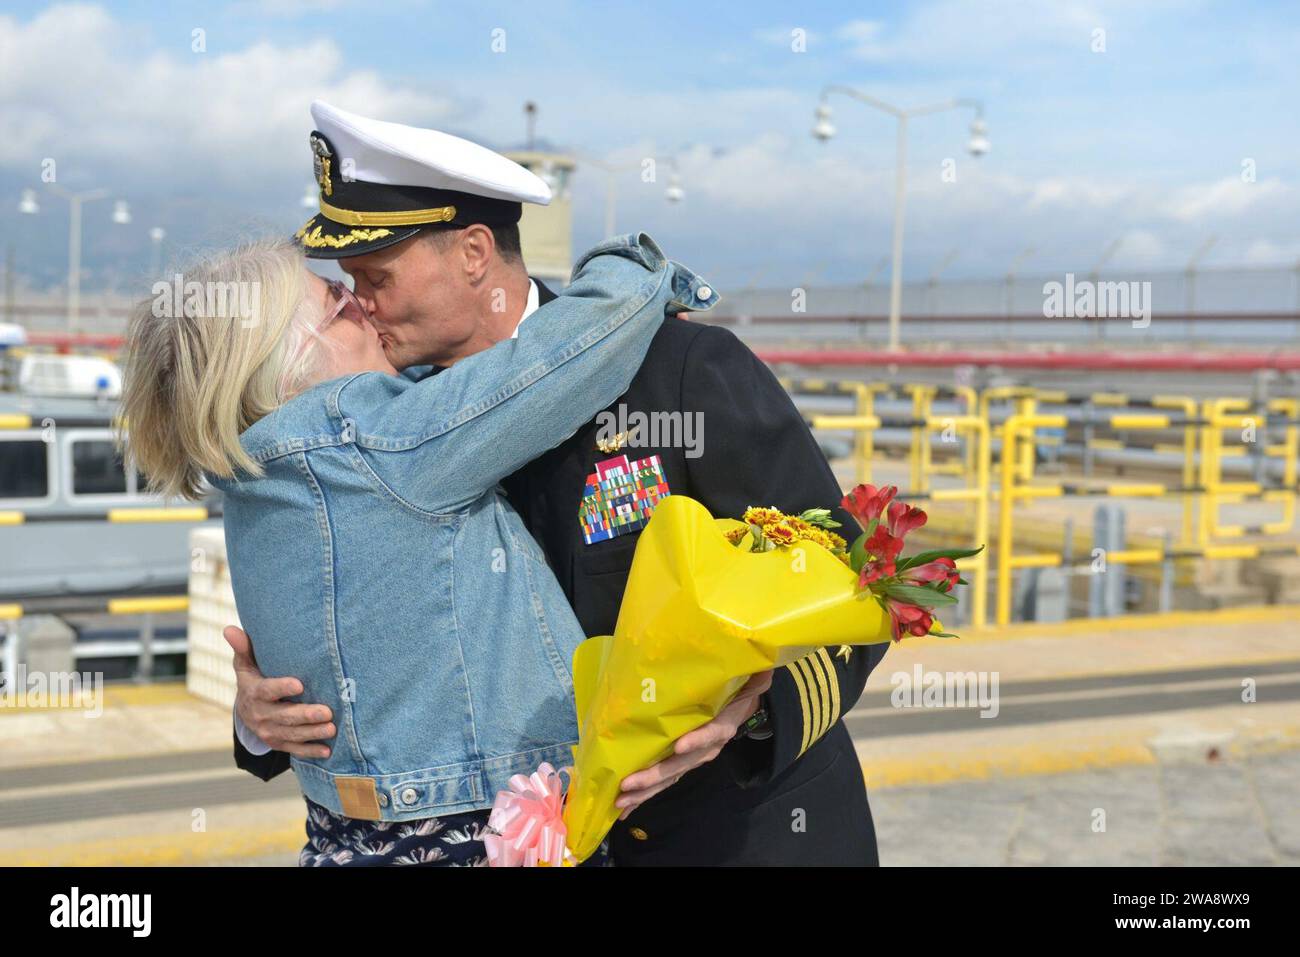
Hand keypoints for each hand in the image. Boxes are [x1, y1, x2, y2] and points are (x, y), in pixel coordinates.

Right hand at [225, 625, 334, 758]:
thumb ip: (243, 647)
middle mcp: (260, 715)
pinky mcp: (277, 743)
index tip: (299, 684)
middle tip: (327, 712)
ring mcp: (269, 731)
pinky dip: (310, 751)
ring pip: (291, 734)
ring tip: (332, 728)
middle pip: (284, 716)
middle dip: (305, 715)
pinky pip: (293, 749)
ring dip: (312, 733)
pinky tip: (326, 750)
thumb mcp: (245, 664)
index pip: (267, 691)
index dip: (282, 688)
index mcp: (254, 693)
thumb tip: (229, 628)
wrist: (246, 709)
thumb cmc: (253, 678)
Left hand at [615, 669, 773, 817]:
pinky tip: (626, 808)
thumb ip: (756, 674)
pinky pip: (665, 780)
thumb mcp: (751, 679)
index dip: (697, 740)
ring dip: (645, 791)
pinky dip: (646, 794)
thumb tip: (765, 664)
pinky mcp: (685, 762)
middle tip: (629, 785)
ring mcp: (696, 758)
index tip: (679, 746)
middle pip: (682, 764)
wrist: (744, 708)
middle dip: (655, 776)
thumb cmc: (740, 689)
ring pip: (670, 777)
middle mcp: (709, 747)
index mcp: (723, 724)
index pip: (711, 733)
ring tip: (621, 802)